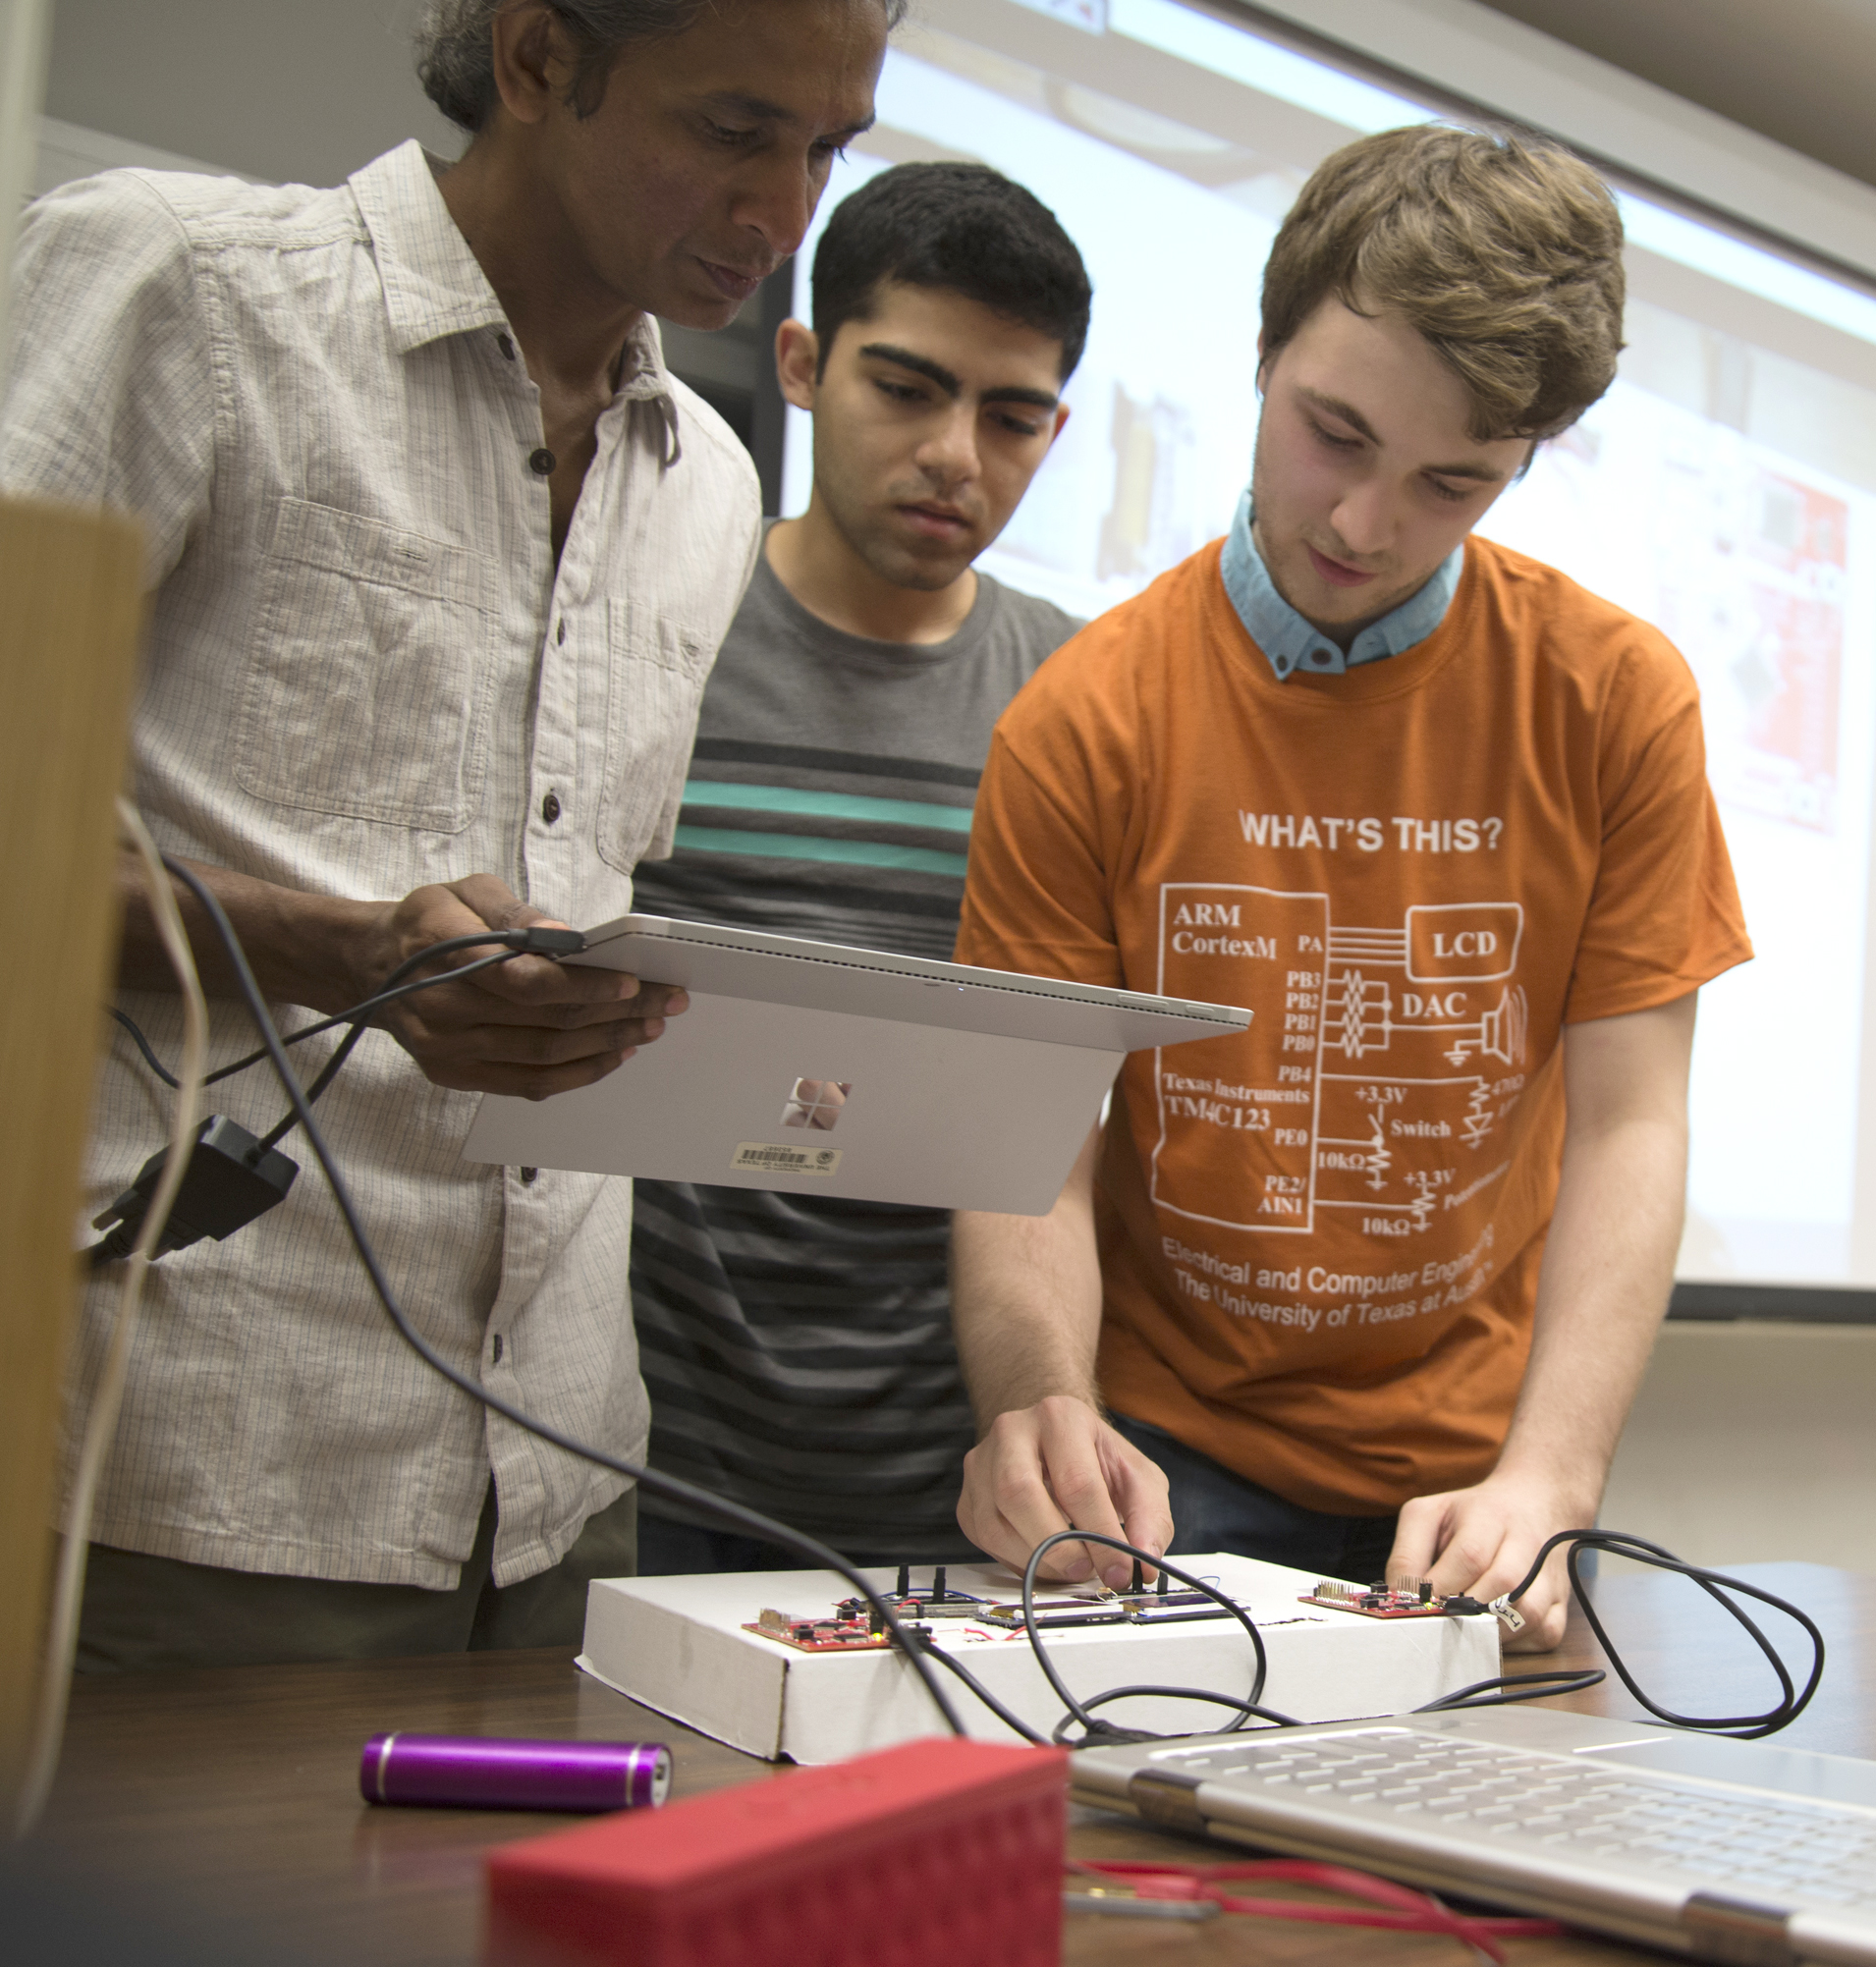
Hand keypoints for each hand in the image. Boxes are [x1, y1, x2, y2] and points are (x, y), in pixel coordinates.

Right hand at [354, 874, 685, 1098]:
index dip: (585, 985)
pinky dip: (577, 1074)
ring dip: (605, 1045)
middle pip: (547, 1023)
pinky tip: (612, 1055)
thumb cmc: (428, 923)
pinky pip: (527, 1084)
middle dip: (616, 1014)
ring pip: (543, 1058)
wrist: (370, 967)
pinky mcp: (455, 1074)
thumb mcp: (463, 891)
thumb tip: (568, 936)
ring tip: (649, 1027)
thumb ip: (513, 909)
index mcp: (446, 954)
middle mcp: (444, 1010)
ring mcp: (449, 1050)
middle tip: (664, 1002)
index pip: (527, 981)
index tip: (632, 981)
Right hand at [957, 1395, 1172, 1588]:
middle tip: (1087, 1570)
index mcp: (1060, 1416)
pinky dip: (1017, 1560)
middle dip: (1058, 1547)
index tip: (1121, 1570)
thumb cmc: (1094, 1456)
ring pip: (995, 1523)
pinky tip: (1044, 1557)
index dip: (1101, 1534)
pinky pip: (984, 1539)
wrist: (1052, 1436)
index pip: (1076, 1482)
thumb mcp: (1137, 1476)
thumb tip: (1144, 1559)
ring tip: (1071, 1566)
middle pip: (1020, 1494)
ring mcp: (982, 1462)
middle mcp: (1013, 1431)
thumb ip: (1149, 1516)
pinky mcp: (968, 1496)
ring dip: (1037, 1559)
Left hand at [1387, 1471, 1598, 1651]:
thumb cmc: (1472, 1514)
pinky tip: (1492, 1633)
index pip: (1469, 1556)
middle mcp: (1527, 1544)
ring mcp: (1550, 1576)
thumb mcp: (1429, 1515)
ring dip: (1488, 1631)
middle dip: (1462, 1613)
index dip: (1440, 1587)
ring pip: (1527, 1616)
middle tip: (1436, 1623)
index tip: (1415, 1606)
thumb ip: (1407, 1553)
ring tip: (1462, 1628)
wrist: (1535, 1503)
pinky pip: (1544, 1635)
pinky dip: (1516, 1644)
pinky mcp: (1563, 1604)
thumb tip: (1397, 1598)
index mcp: (1489, 1515)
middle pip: (1501, 1589)